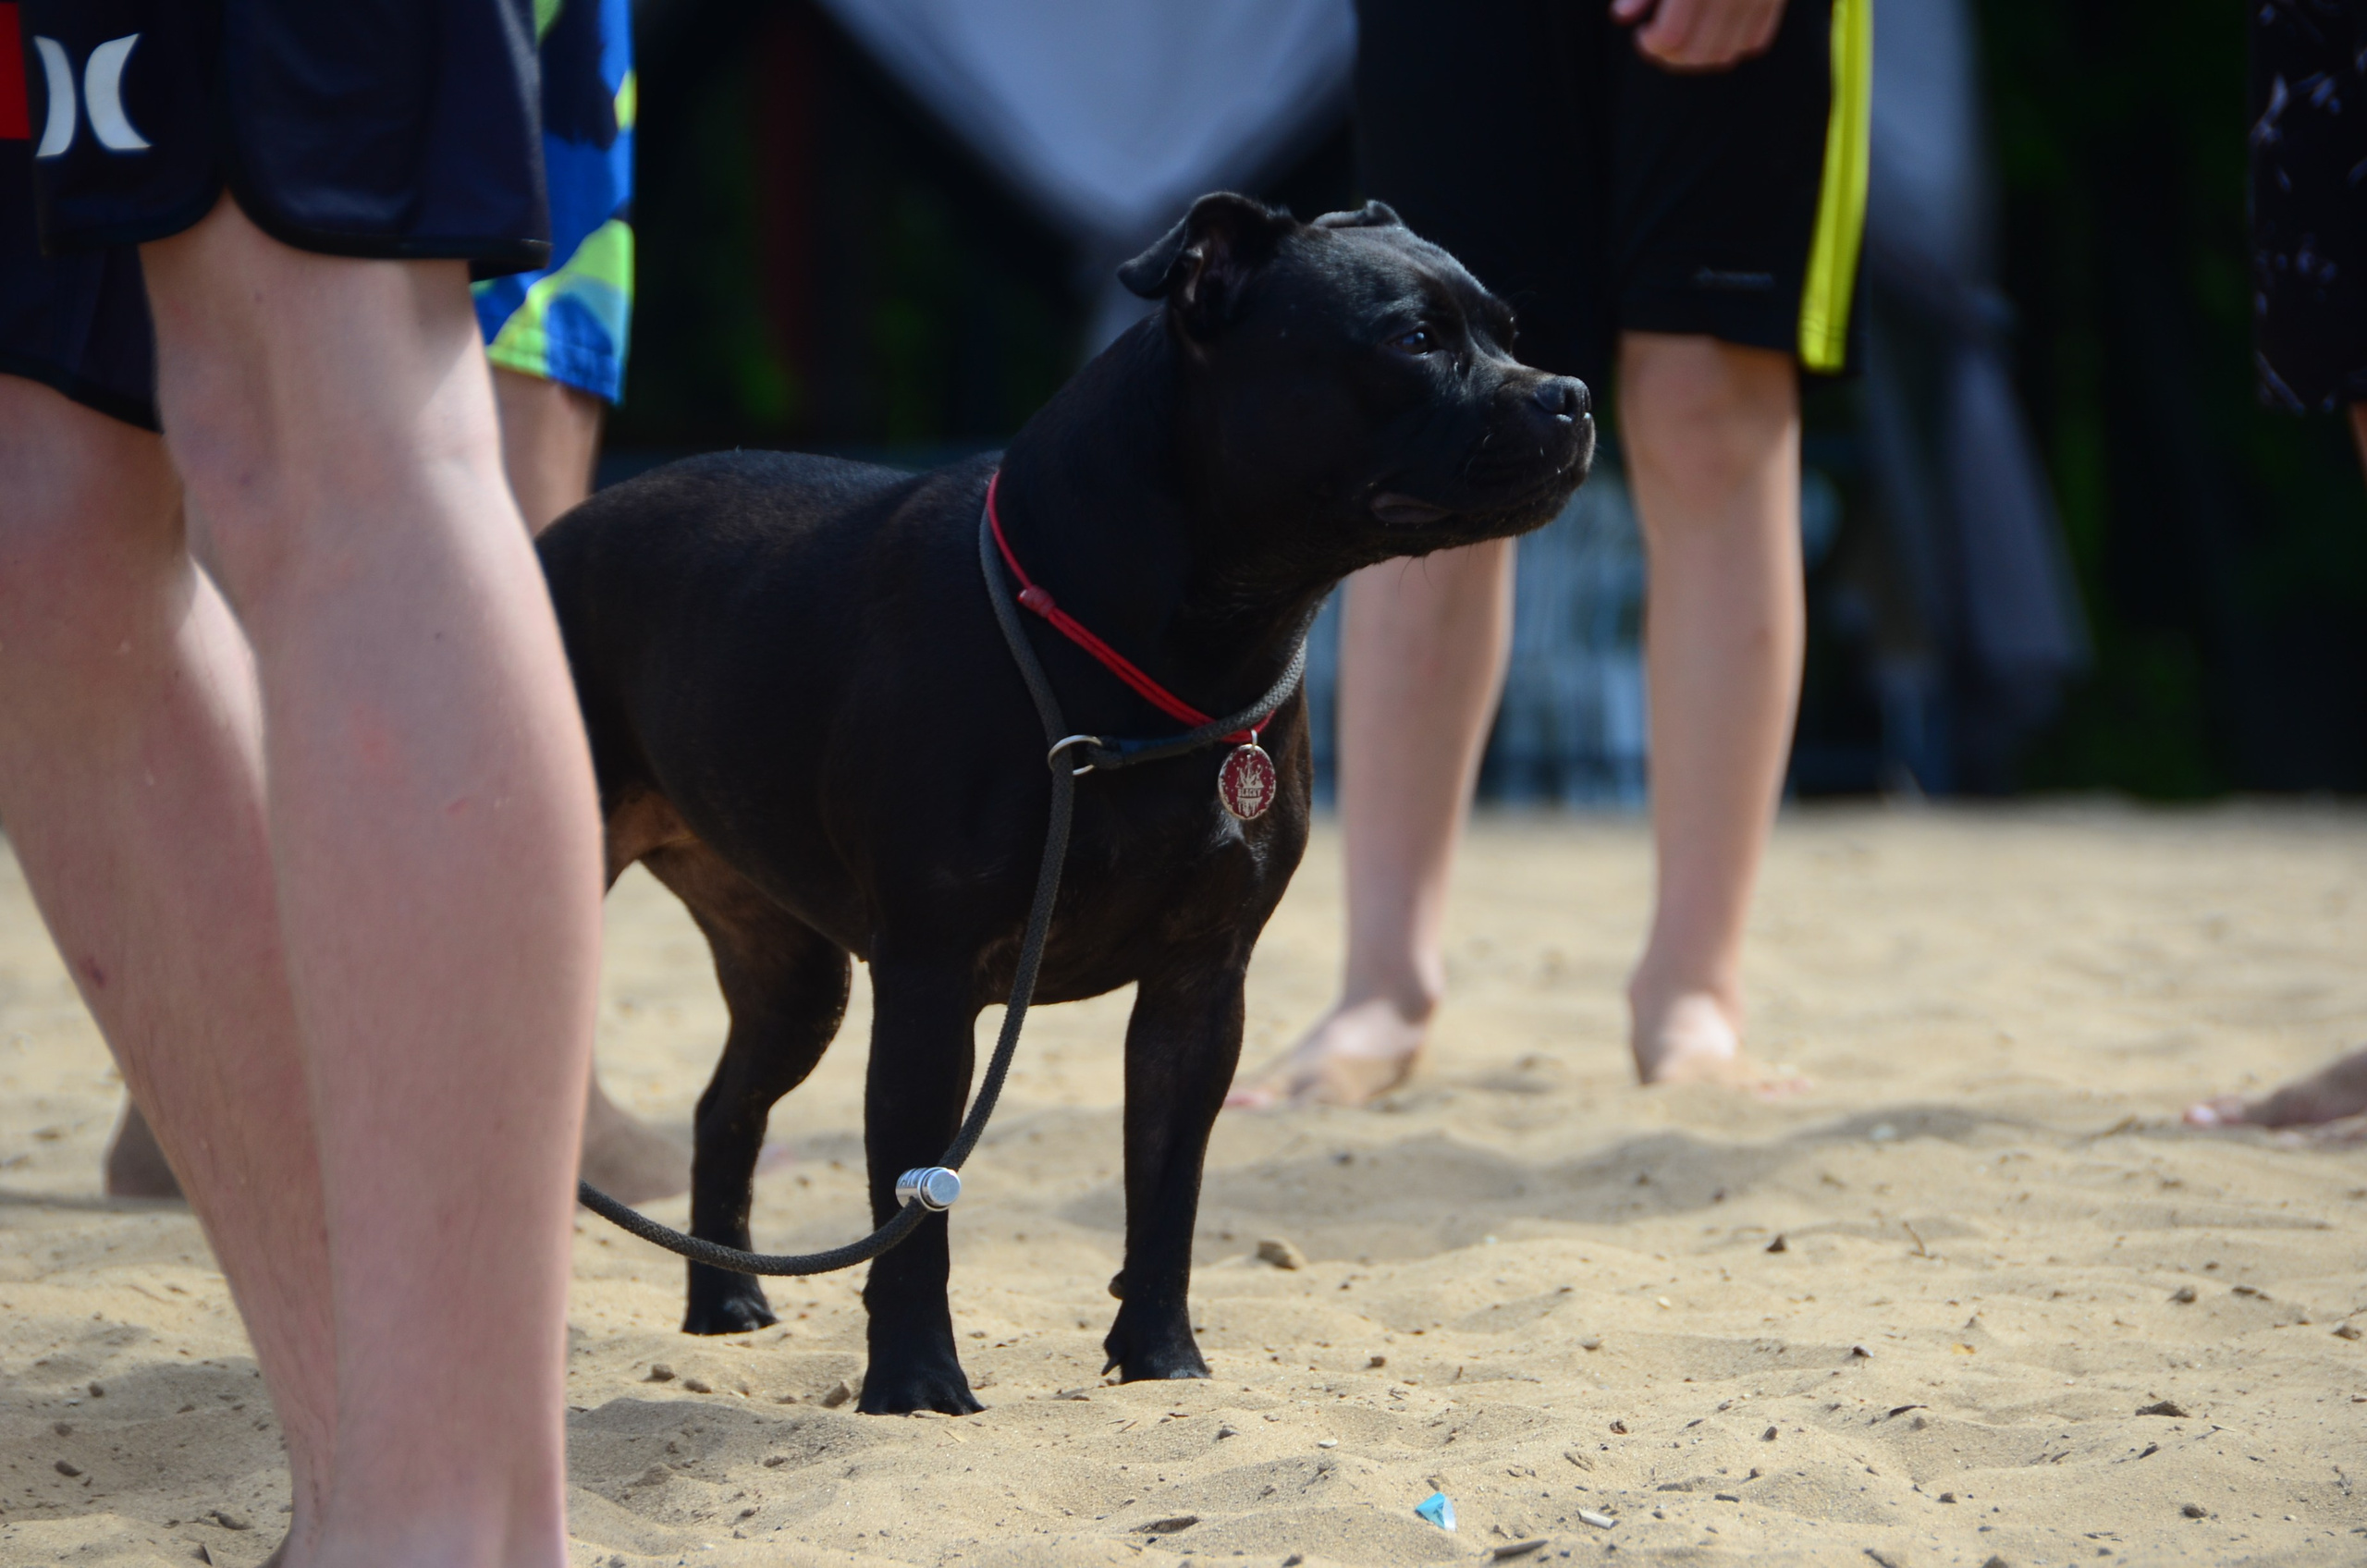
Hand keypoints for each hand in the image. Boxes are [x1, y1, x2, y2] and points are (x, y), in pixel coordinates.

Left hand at [1610, 0, 1786, 71]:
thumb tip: (1622, 15)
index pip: (1671, 36)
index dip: (1651, 44)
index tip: (1642, 33)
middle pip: (1697, 52)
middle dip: (1670, 57)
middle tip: (1658, 41)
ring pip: (1726, 54)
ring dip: (1698, 57)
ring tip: (1683, 40)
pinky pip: (1754, 41)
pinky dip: (1731, 45)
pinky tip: (1712, 30)